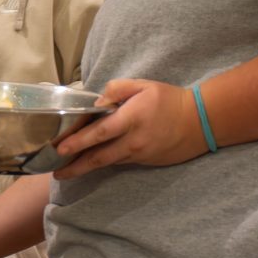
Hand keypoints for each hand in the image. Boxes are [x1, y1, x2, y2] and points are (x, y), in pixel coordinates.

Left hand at [53, 78, 209, 179]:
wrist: (201, 122)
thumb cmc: (169, 100)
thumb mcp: (143, 85)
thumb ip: (116, 89)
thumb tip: (97, 102)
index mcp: (130, 119)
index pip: (99, 132)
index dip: (78, 142)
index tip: (60, 149)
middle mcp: (133, 141)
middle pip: (99, 157)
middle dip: (75, 166)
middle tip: (56, 172)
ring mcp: (140, 155)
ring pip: (108, 162)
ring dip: (87, 167)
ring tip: (67, 171)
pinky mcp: (146, 162)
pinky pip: (120, 162)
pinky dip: (104, 163)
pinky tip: (92, 163)